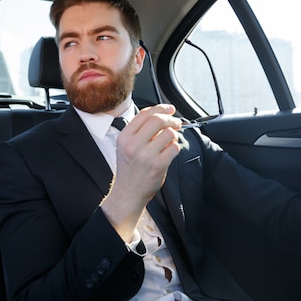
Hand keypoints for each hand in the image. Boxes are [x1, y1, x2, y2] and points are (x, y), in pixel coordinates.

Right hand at [100, 104, 181, 241]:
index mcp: (124, 137)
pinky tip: (170, 152)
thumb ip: (139, 131)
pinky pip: (174, 147)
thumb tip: (161, 115)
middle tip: (176, 123)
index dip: (160, 107)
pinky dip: (175, 147)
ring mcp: (146, 155)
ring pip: (169, 133)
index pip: (145, 114)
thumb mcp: (125, 147)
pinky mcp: (158, 165)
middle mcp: (133, 145)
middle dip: (171, 119)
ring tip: (170, 141)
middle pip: (158, 119)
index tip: (169, 109)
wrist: (128, 192)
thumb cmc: (129, 169)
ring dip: (174, 135)